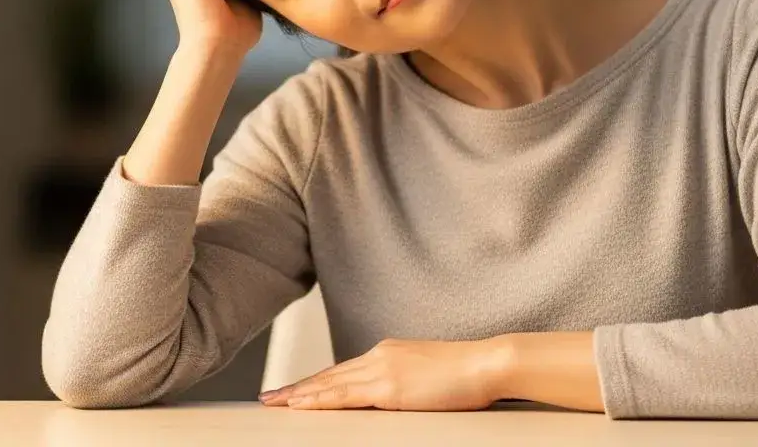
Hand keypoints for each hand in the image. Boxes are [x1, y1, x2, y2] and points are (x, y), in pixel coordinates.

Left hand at [258, 338, 510, 411]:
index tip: (296, 389)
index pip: (345, 371)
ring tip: (274, 403)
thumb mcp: (430, 376)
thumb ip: (409, 383)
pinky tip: (300, 405)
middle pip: (330, 375)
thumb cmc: (470, 374)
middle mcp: (380, 355)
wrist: (488, 363)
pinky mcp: (388, 387)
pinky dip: (318, 399)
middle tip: (269, 397)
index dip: (318, 381)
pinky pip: (344, 395)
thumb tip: (398, 397)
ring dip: (299, 394)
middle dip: (298, 387)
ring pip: (330, 383)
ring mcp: (382, 369)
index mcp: (390, 353)